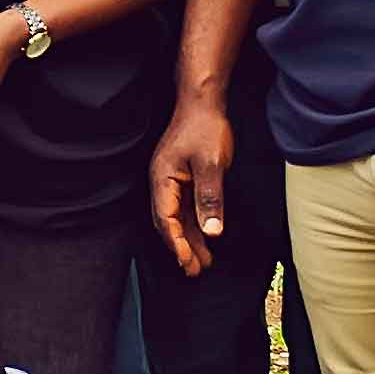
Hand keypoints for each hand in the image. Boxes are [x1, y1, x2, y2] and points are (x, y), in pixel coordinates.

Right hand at [152, 97, 232, 275]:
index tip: (187, 260)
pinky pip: (186, 208)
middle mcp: (162, 183)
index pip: (165, 218)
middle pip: (168, 223)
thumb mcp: (211, 164)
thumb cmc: (204, 128)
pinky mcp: (183, 179)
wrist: (203, 103)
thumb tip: (213, 231)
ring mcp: (172, 181)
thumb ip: (210, 198)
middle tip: (194, 270)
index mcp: (162, 179)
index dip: (175, 242)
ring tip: (202, 261)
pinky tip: (205, 237)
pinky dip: (195, 225)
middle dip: (180, 247)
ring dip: (189, 239)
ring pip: (178, 218)